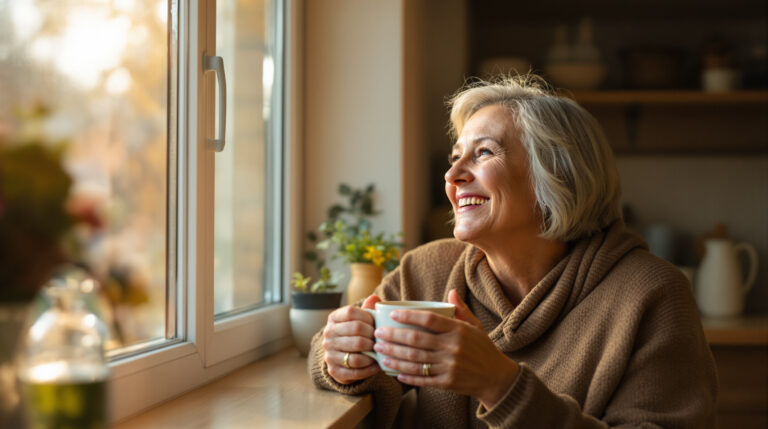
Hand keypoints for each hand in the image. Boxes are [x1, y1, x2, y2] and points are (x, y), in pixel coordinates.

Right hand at [322, 295, 381, 383]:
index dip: (368, 317)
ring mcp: (329, 353)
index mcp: (334, 318)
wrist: (342, 358)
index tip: (376, 324)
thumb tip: (375, 298)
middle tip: (381, 339)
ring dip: (372, 353)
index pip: (351, 312)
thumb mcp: (360, 320)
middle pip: (356, 330)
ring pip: (356, 353)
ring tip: (380, 352)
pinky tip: (377, 365)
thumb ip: (368, 309)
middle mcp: (328, 335)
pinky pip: (355, 371)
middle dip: (373, 335)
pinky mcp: (334, 370)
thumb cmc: (356, 335)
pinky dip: (369, 369)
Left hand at [372, 290, 518, 407]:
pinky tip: (394, 371)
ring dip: (394, 356)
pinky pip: (423, 379)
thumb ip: (462, 310)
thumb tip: (451, 292)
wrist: (497, 378)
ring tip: (380, 351)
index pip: (429, 320)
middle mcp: (453, 348)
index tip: (393, 314)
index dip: (409, 316)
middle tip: (378, 334)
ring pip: (415, 360)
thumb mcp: (476, 326)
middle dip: (393, 337)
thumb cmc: (483, 348)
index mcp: (459, 330)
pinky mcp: (447, 383)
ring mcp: (450, 367)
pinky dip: (407, 375)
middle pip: (416, 340)